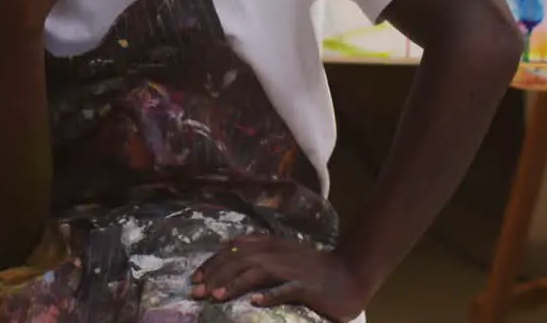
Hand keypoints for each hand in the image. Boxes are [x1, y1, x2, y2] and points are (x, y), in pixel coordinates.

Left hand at [191, 235, 368, 322]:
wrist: (350, 274)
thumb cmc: (314, 269)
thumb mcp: (284, 255)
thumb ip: (260, 255)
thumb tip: (229, 258)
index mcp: (272, 245)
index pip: (235, 248)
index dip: (213, 262)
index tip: (195, 278)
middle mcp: (279, 253)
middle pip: (241, 258)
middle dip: (216, 274)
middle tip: (197, 291)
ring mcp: (294, 269)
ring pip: (259, 271)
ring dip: (235, 283)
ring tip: (217, 296)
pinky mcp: (308, 287)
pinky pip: (287, 289)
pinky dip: (270, 294)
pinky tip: (255, 302)